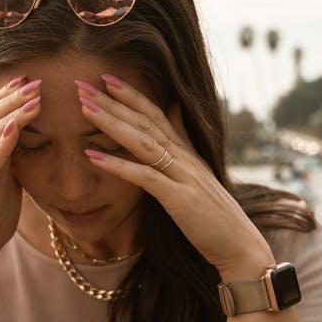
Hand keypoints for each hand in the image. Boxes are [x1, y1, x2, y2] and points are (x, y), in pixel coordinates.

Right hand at [0, 76, 42, 279]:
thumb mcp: (8, 188)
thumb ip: (14, 166)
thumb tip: (31, 147)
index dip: (9, 98)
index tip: (29, 79)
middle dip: (11, 99)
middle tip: (34, 80)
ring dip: (10, 116)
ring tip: (32, 99)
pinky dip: (0, 147)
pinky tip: (13, 130)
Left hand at [75, 75, 272, 276]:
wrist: (238, 243)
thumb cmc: (215, 213)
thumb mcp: (198, 170)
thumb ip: (184, 138)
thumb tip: (174, 108)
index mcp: (185, 151)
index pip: (155, 114)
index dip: (131, 94)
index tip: (105, 77)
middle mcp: (184, 157)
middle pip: (144, 121)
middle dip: (112, 101)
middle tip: (82, 84)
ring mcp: (182, 175)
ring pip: (142, 141)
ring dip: (111, 123)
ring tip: (84, 108)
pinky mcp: (178, 198)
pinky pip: (144, 177)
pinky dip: (118, 165)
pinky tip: (93, 156)